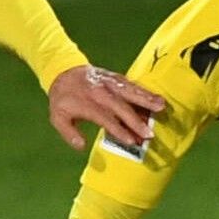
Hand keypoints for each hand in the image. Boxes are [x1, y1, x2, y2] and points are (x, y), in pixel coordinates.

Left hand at [49, 65, 164, 151]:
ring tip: (161, 107)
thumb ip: (69, 133)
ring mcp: (110, 84)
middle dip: (136, 121)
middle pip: (121, 107)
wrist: (64, 71)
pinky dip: (145, 92)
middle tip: (149, 134)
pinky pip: (133, 85)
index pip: (105, 118)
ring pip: (130, 92)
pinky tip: (157, 98)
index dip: (118, 130)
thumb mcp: (57, 118)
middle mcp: (100, 93)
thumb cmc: (63, 99)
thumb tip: (81, 146)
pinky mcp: (117, 78)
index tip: (131, 141)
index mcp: (86, 104)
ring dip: (146, 100)